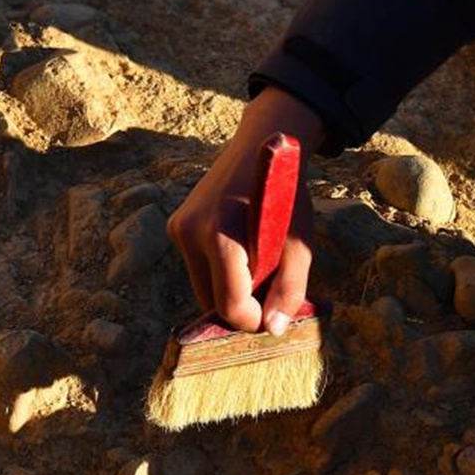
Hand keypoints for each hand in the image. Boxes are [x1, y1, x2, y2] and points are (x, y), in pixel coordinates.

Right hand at [166, 86, 323, 334]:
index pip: (228, 305)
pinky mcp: (175, 225)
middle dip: (240, 304)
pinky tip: (239, 247)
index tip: (271, 313)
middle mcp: (191, 234)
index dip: (252, 319)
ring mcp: (178, 229)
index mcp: (221, 238)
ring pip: (201, 286)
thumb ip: (290, 289)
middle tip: (268, 285)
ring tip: (255, 261)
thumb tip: (272, 328)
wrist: (262, 145)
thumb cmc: (285, 195)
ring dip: (228, 287)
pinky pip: (196, 266)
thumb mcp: (298, 243)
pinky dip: (218, 270)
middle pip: (211, 300)